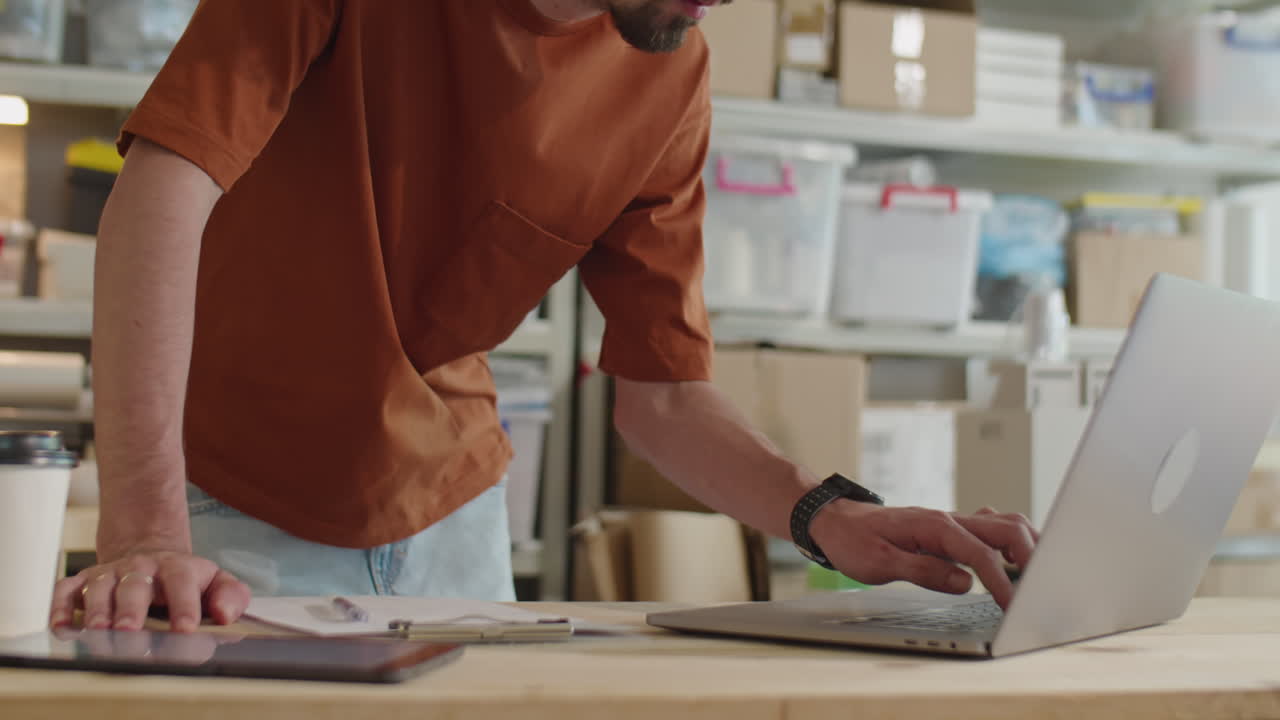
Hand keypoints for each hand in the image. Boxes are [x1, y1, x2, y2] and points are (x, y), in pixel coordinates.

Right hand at [49, 551, 250, 631]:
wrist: (150, 556)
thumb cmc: (186, 579)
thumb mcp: (217, 582)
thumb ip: (231, 596)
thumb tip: (225, 614)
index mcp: (177, 568)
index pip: (182, 582)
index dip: (184, 606)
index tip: (185, 629)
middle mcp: (141, 568)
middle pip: (135, 585)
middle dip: (131, 609)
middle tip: (129, 631)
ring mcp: (110, 573)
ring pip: (99, 588)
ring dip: (96, 610)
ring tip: (97, 631)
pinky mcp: (83, 582)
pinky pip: (66, 590)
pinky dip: (60, 607)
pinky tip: (61, 626)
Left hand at [810, 504, 1037, 608]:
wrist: (832, 520)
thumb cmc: (852, 540)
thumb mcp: (879, 563)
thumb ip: (924, 571)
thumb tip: (965, 582)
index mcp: (933, 527)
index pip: (980, 553)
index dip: (1001, 581)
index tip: (1013, 605)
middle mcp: (948, 520)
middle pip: (1006, 528)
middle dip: (1031, 555)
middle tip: (1043, 587)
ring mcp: (950, 522)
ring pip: (1003, 524)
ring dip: (1026, 545)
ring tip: (1040, 573)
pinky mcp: (948, 530)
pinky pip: (989, 528)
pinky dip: (1010, 542)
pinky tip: (1014, 559)